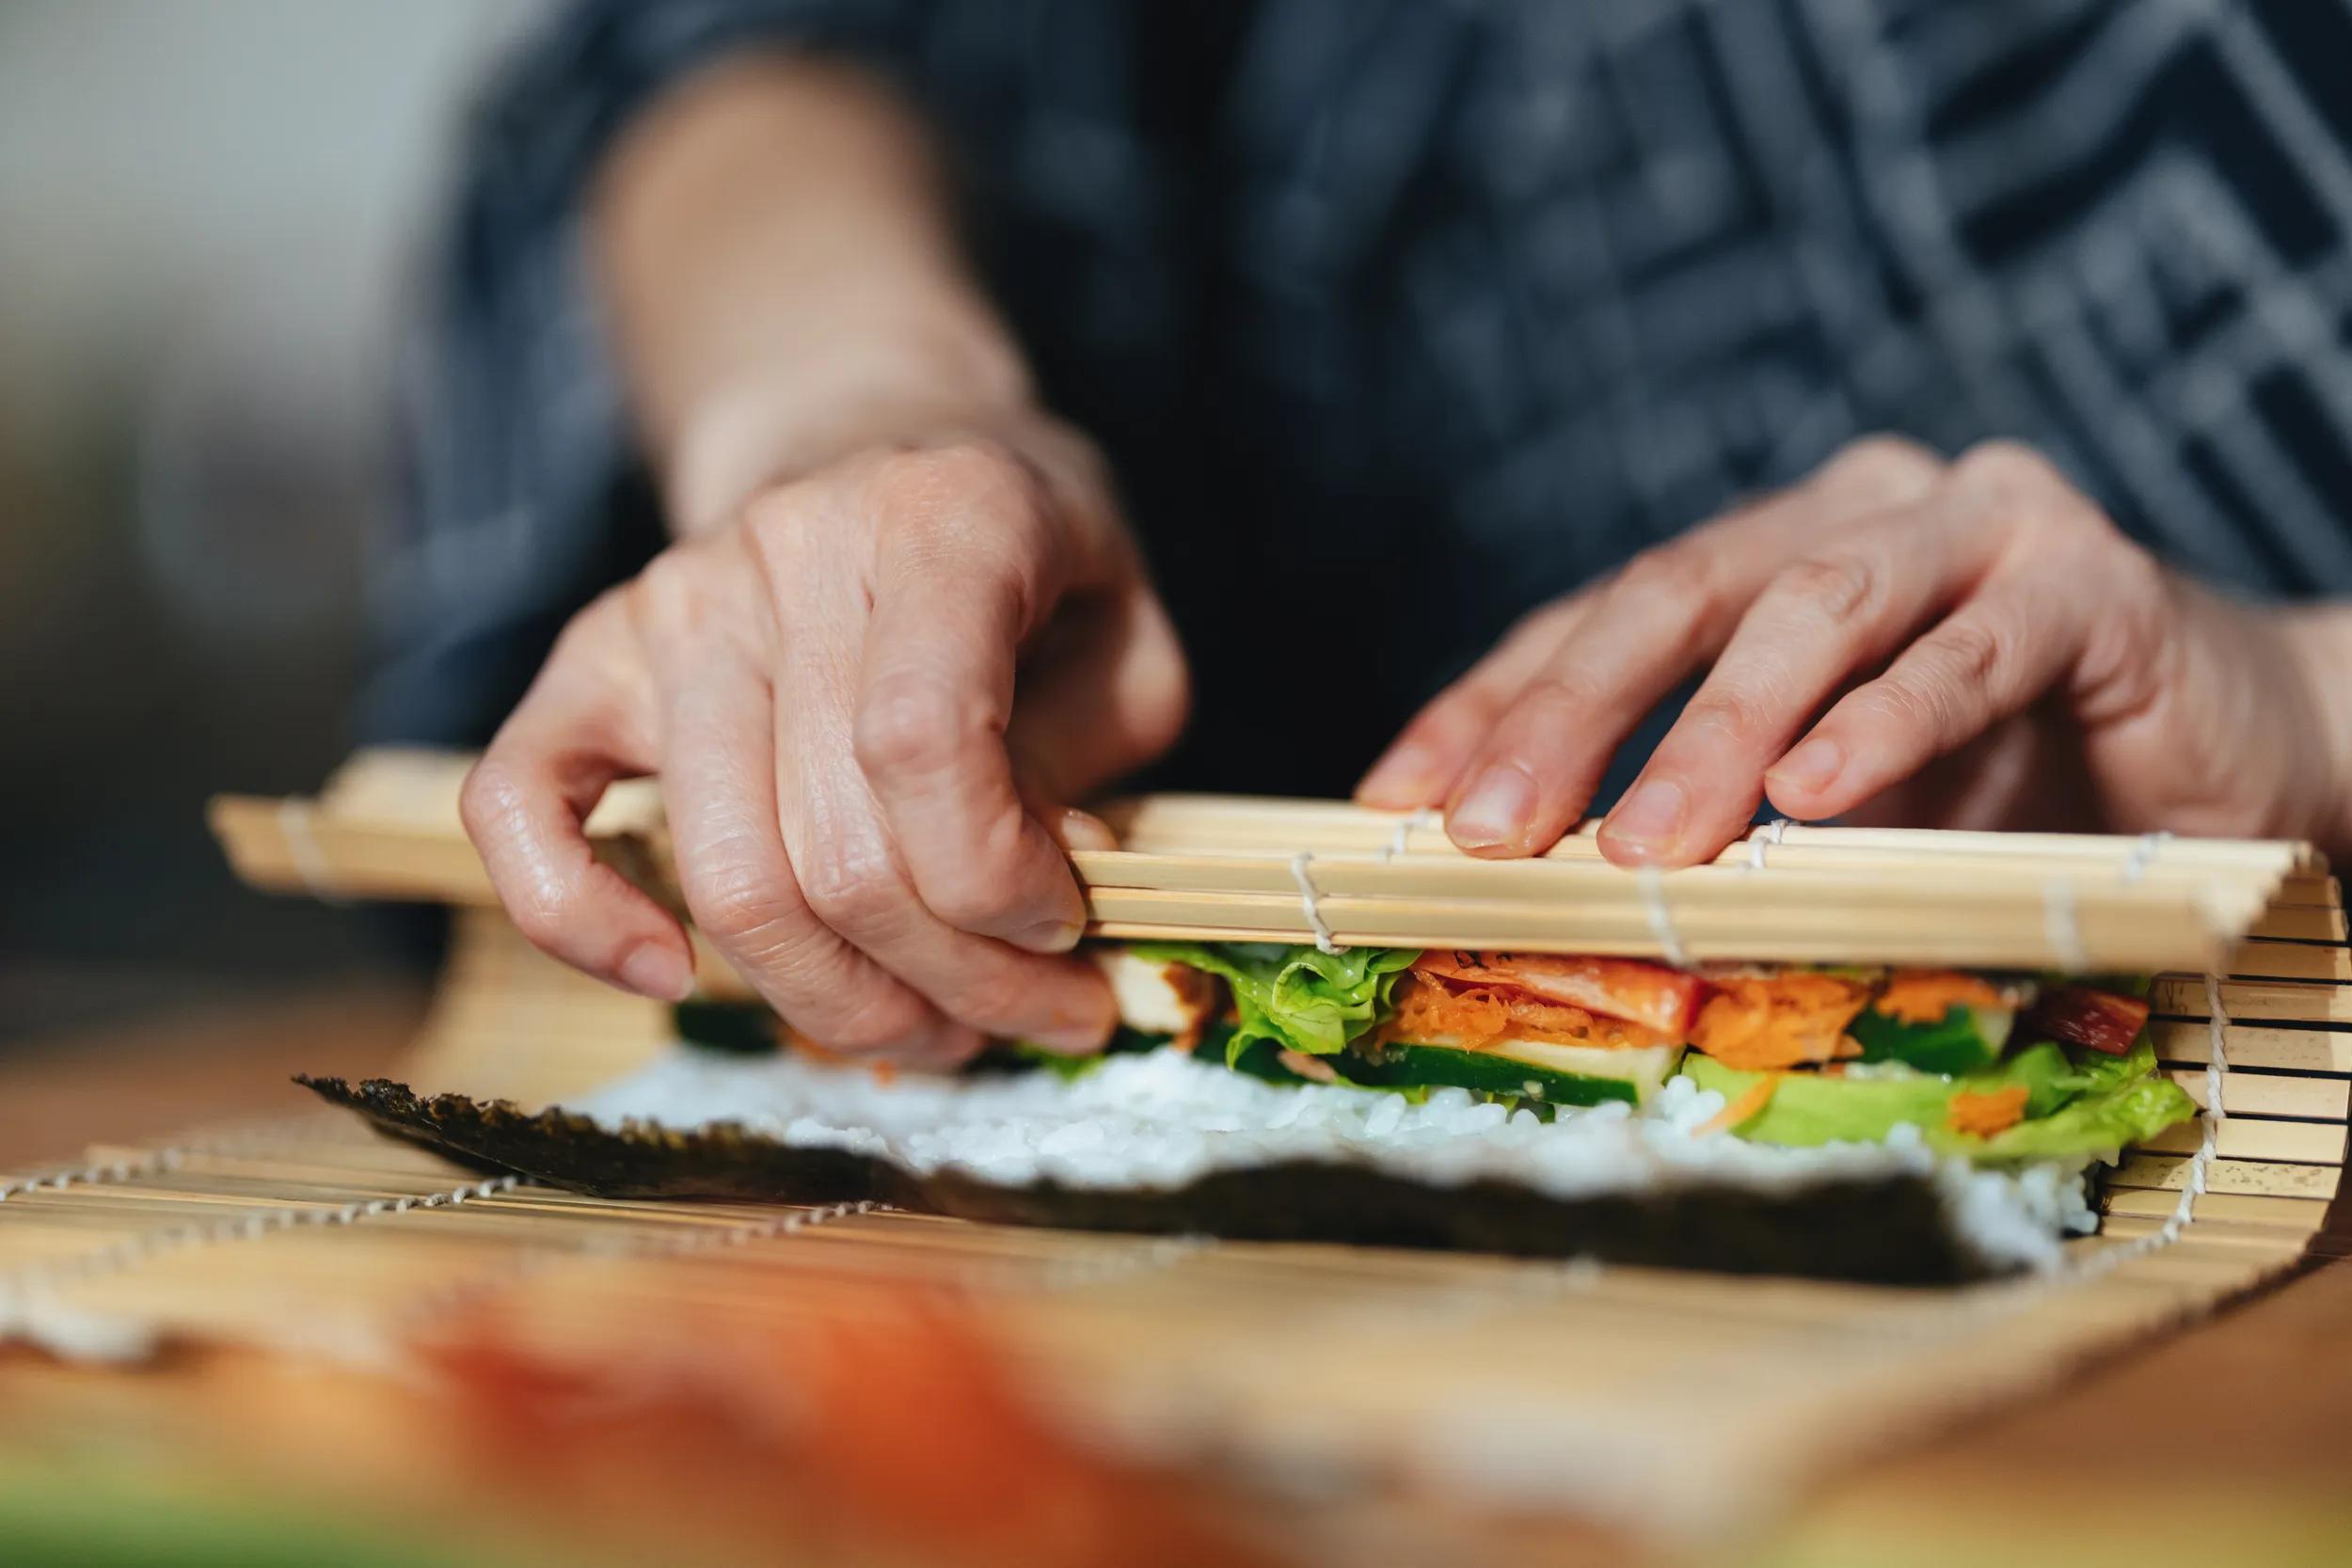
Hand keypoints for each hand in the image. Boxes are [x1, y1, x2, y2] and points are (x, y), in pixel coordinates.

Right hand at [461, 423, 1188, 1062]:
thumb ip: (1097, 766)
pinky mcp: (592, 660)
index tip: (1065, 923)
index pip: (922, 743)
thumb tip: (1026, 906)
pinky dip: (579, 923)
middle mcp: (787, 548)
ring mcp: (672, 603)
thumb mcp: (1129, 636)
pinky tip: (674, 978)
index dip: (998, 882)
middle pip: (838, 855)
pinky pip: (520, 808)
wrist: (884, 435)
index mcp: (941, 516)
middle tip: (1040, 1012)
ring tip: (941, 1025)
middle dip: (960, 980)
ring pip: (729, 883)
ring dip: (843, 1002)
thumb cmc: (1027, 559)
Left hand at [1359, 437, 2351, 864]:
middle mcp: (1859, 510)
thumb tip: (1544, 896)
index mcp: (1775, 553)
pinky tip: (1815, 799)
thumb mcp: (1832, 806)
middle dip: (1570, 712)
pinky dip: (1887, 725)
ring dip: (1719, 732)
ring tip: (1644, 843)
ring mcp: (1979, 527)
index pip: (1603, 616)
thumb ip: (1721, 819)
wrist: (2243, 756)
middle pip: (1681, 589)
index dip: (1494, 700)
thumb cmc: (2015, 784)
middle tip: (1486, 826)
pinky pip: (1973, 650)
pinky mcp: (2094, 581)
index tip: (1393, 797)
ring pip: (1815, 607)